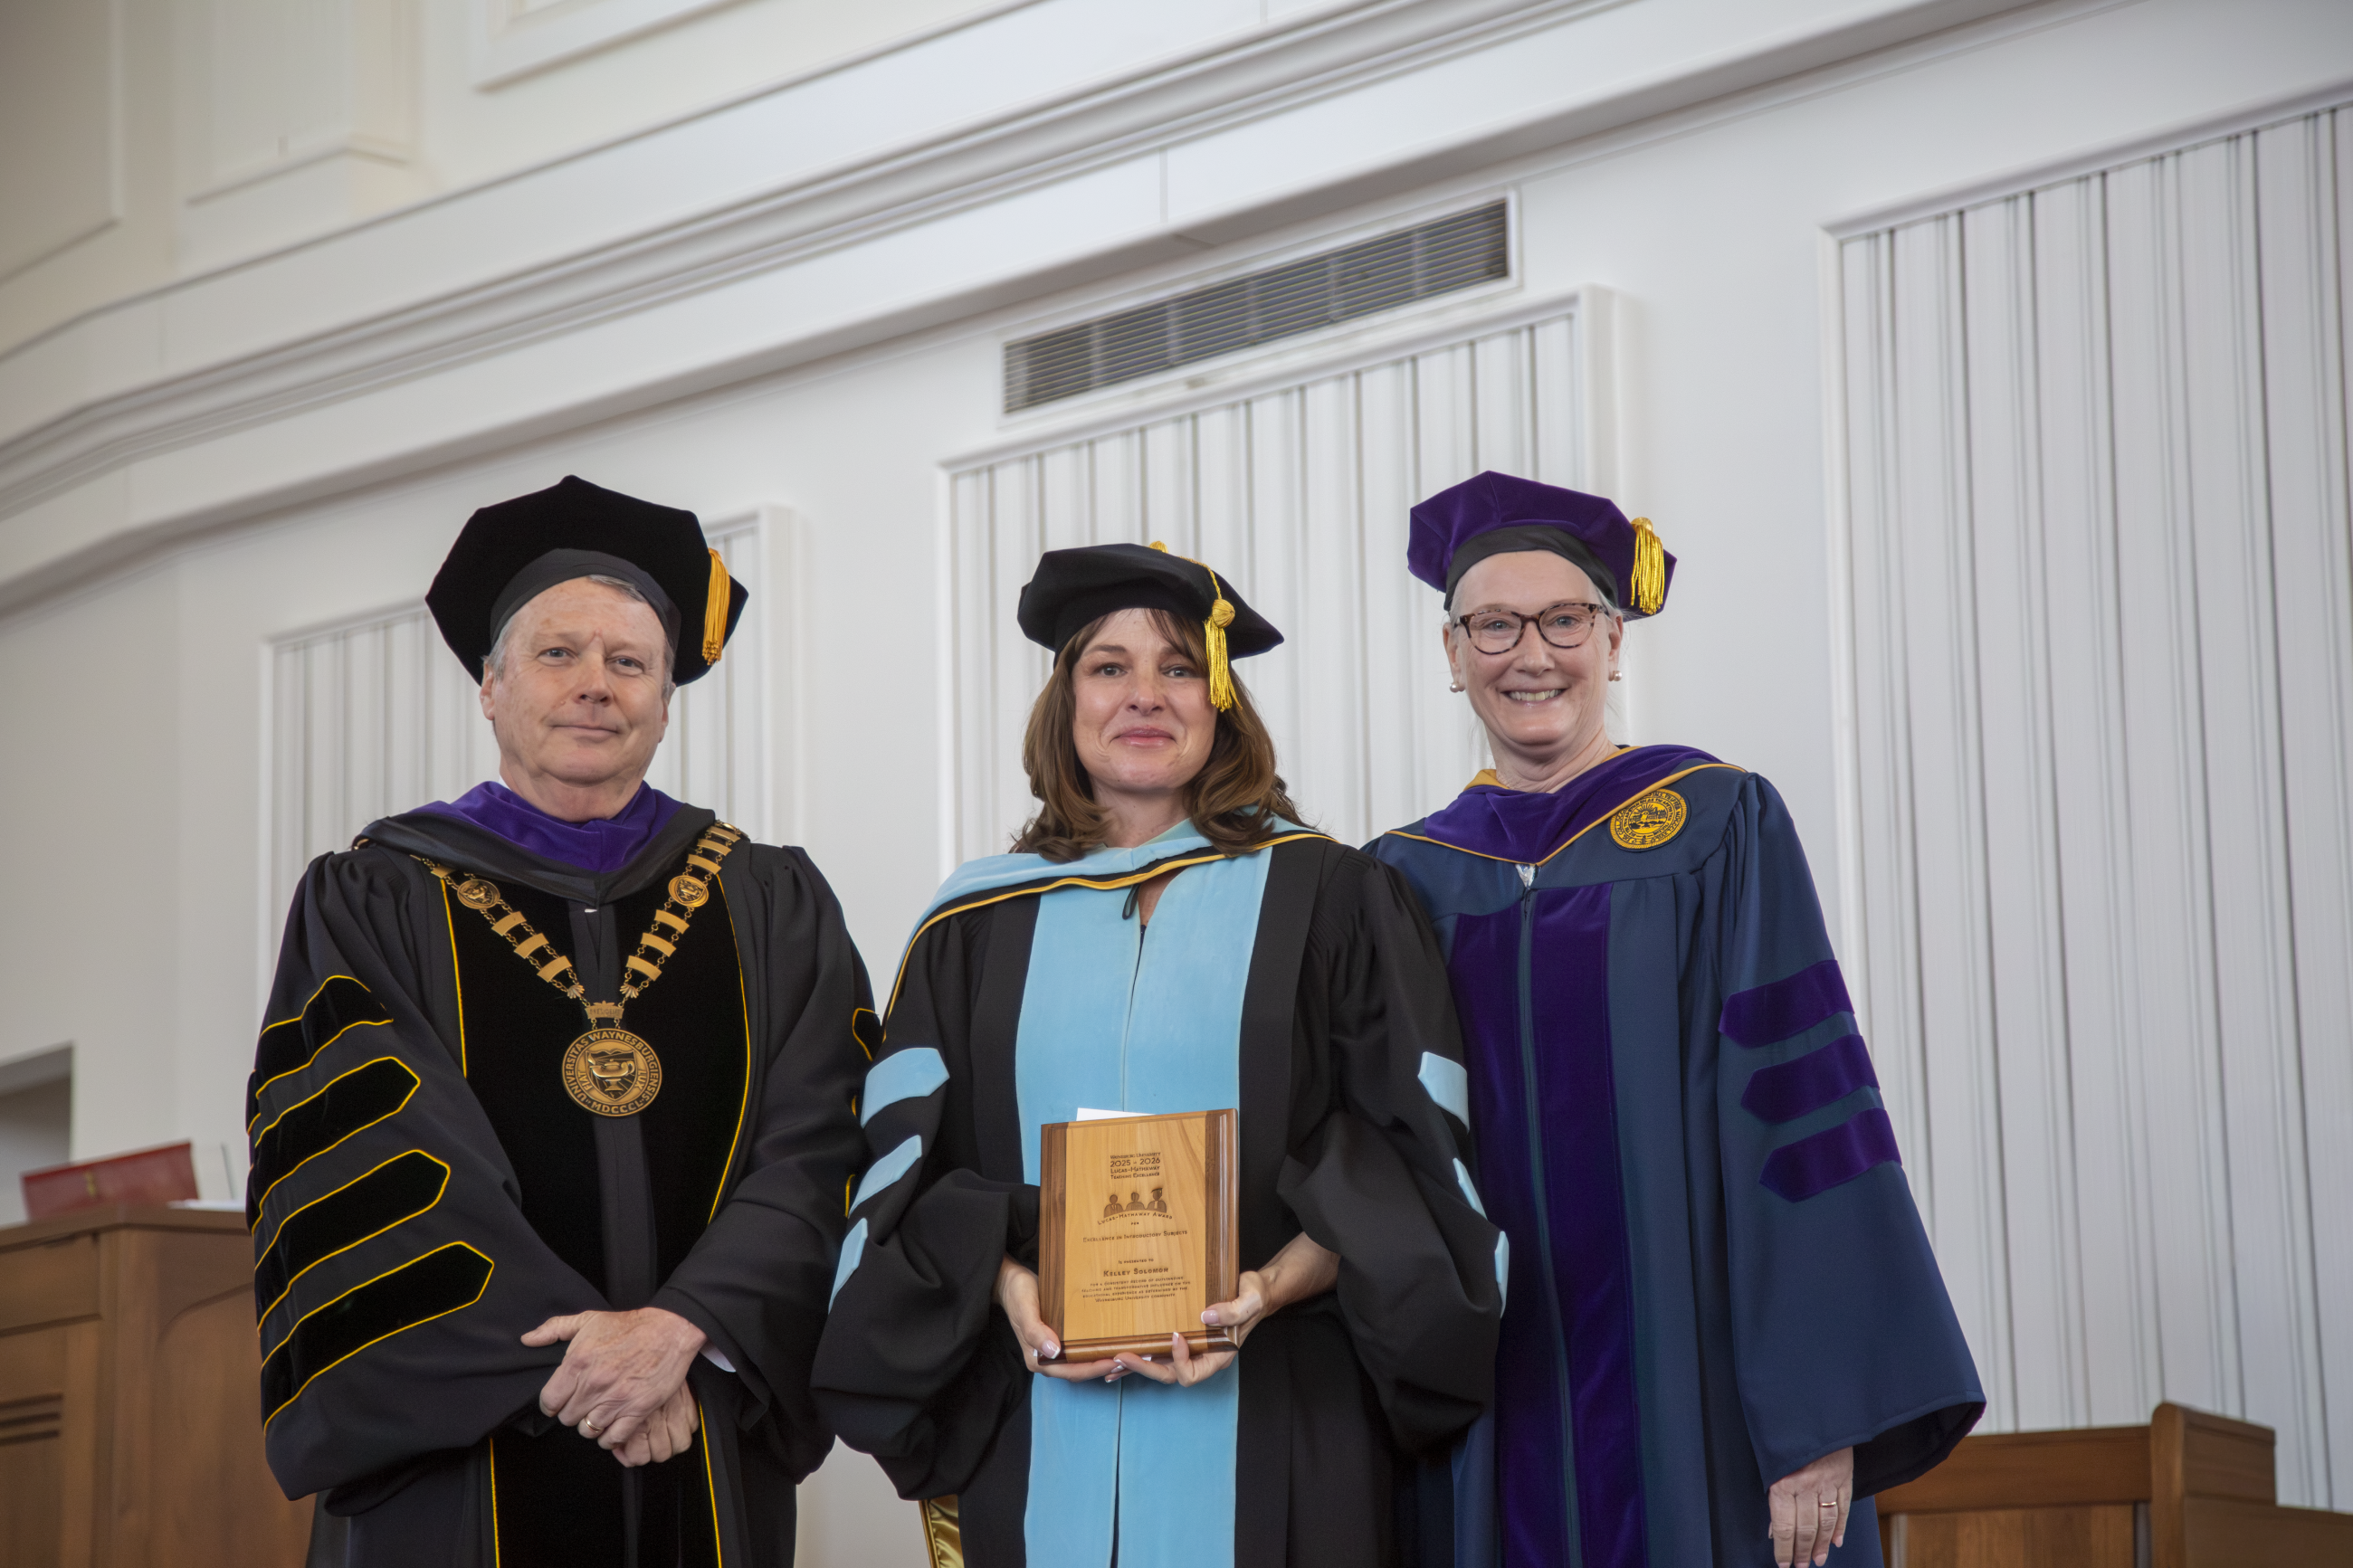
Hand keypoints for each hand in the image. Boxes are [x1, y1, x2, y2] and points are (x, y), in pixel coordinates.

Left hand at [522, 1307, 705, 1452]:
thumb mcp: (589, 1319)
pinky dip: (610, 1436)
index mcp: (578, 1362)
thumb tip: (528, 1340)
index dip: (553, 1403)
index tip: (561, 1400)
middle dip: (573, 1412)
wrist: (670, 1330)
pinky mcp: (637, 1410)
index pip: (549, 1402)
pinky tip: (613, 1424)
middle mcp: (594, 1384)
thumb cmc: (629, 1326)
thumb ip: (554, 1329)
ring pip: (588, 1431)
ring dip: (591, 1424)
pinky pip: (613, 1438)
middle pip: (568, 1418)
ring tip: (599, 1412)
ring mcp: (616, 1399)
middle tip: (584, 1402)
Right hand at [994, 1256, 1124, 1382]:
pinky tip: (1110, 1338)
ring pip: (1081, 1360)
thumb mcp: (1025, 1310)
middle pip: (1080, 1370)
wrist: (1011, 1281)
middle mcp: (1047, 1359)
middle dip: (1104, 1366)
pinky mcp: (1059, 1337)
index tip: (1116, 1361)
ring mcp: (1053, 1349)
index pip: (1072, 1372)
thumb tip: (1053, 1351)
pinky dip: (1095, 1346)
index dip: (1095, 1369)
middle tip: (1129, 1358)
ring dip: (1101, 1358)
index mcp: (1038, 1360)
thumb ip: (1036, 1332)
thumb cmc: (1018, 1295)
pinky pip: (1080, 1347)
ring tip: (1125, 1350)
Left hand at [1113, 1230, 1340, 1388]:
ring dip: (1135, 1367)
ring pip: (1159, 1367)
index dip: (1180, 1360)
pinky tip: (1118, 1355)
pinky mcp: (1180, 1338)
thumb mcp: (1251, 1299)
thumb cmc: (1255, 1295)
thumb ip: (1233, 1310)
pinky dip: (1139, 1355)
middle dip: (1144, 1368)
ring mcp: (1189, 1350)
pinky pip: (1158, 1352)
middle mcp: (1201, 1357)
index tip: (1175, 1335)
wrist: (1252, 1289)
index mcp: (1218, 1355)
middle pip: (1169, 1375)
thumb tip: (1203, 1316)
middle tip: (1120, 1356)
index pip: (1193, 1372)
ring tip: (1109, 1364)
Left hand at [1768, 1446, 1852, 1566]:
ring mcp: (1828, 1482)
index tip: (1782, 1563)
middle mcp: (1806, 1485)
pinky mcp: (1844, 1477)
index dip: (1783, 1549)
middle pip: (1806, 1528)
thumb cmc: (1785, 1435)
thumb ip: (1774, 1496)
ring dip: (1821, 1545)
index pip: (1784, 1526)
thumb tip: (1774, 1528)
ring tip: (1817, 1560)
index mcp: (1783, 1482)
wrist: (1813, 1409)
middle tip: (1800, 1566)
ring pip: (1826, 1523)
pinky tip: (1836, 1541)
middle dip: (1802, 1551)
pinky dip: (1839, 1527)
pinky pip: (1842, 1508)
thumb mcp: (1770, 1463)